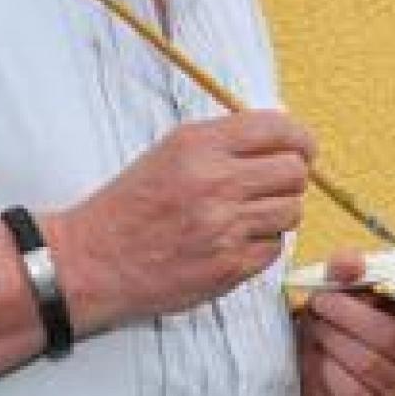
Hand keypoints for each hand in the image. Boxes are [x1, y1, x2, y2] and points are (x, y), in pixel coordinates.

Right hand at [50, 111, 314, 329]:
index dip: (300, 138)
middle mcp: (215, 182)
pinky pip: (274, 249)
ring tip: (249, 215)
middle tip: (275, 185)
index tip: (302, 148)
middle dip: (291, 177)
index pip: (278, 128)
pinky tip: (234, 242)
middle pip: (295, 171)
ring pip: (291, 211)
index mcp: (198, 146)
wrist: (92, 261)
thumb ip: (224, 141)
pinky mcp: (229, 267)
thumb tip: (283, 135)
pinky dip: (262, 245)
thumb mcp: (169, 153)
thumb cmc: (130, 206)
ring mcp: (224, 227)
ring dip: (278, 213)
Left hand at [297, 250, 394, 395]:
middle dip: (348, 315)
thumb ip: (344, 270)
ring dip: (331, 340)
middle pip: (391, 336)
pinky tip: (317, 358)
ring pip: (368, 363)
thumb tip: (351, 263)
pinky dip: (325, 370)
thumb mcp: (338, 288)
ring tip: (315, 328)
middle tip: (321, 302)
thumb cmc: (334, 322)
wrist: (304, 363)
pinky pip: (351, 391)